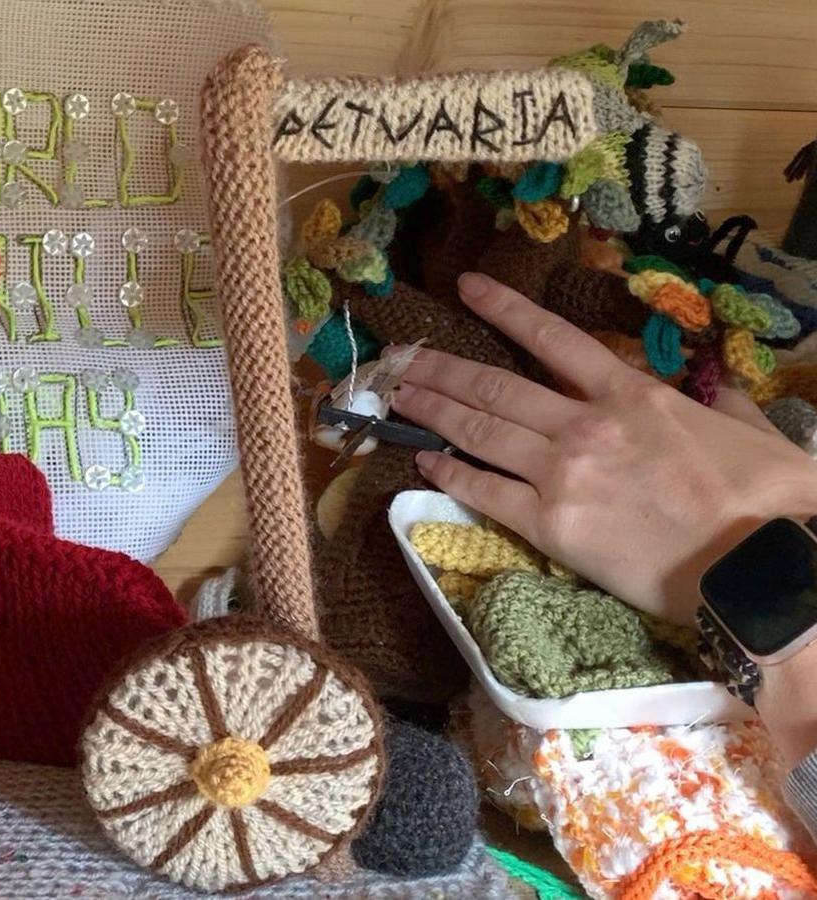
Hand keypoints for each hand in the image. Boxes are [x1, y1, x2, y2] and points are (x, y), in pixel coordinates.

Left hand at [390, 272, 816, 624]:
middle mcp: (586, 425)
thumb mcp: (752, 432)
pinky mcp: (549, 525)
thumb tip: (717, 402)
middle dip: (441, 368)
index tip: (465, 289)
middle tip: (399, 357)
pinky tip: (423, 462)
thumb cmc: (767, 502)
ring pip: (478, 431)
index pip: (554, 339)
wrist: (758, 567)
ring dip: (431, 411)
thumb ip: (720, 407)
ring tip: (395, 396)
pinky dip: (449, 474)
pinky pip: (484, 492)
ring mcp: (562, 473)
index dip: (504, 309)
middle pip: (495, 385)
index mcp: (633, 394)